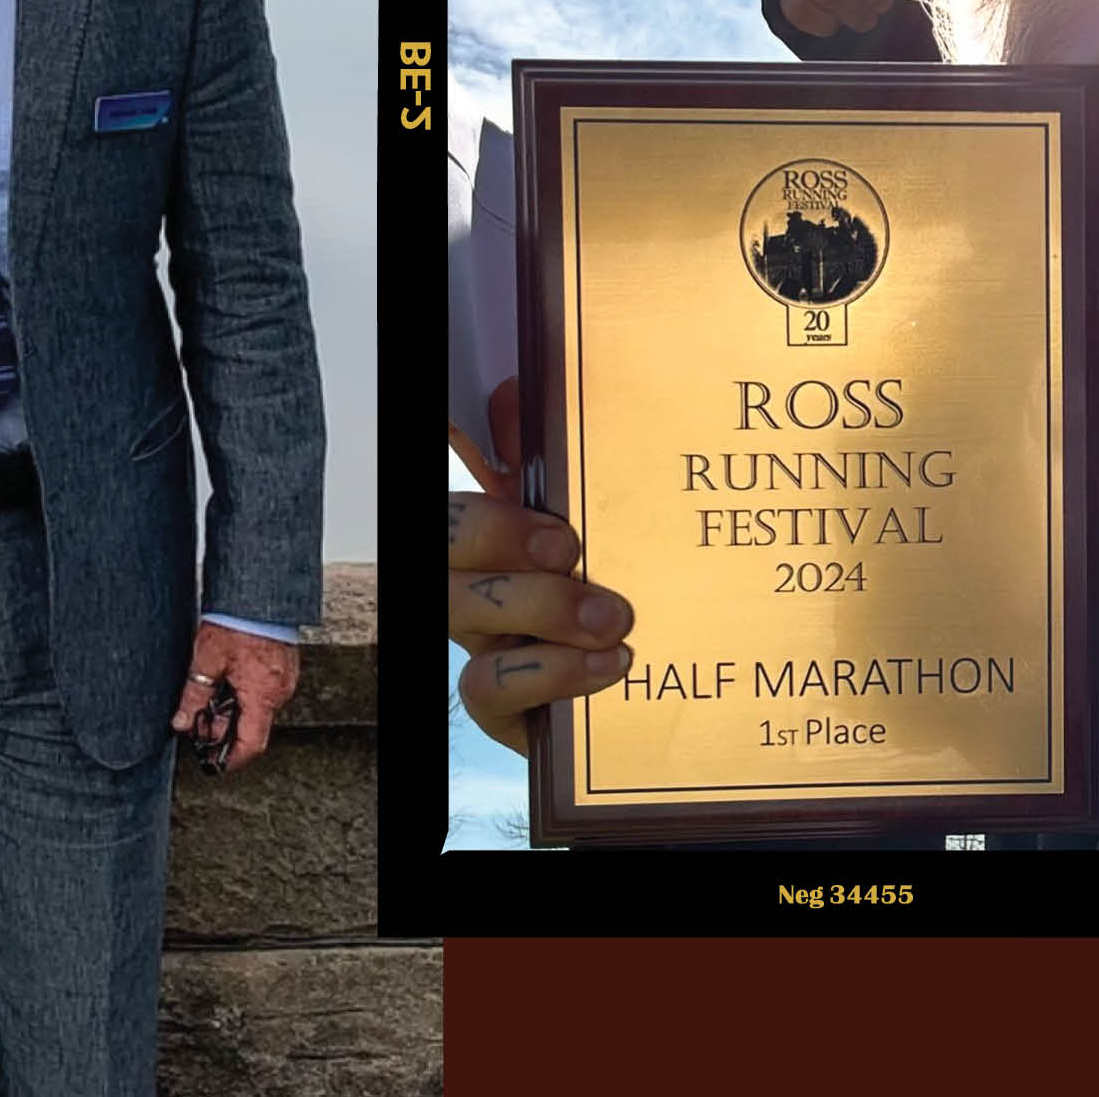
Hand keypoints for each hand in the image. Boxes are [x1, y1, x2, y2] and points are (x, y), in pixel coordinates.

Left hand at [171, 621, 297, 775]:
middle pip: (252, 728)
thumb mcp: (206, 661)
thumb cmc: (236, 621)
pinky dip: (243, 696)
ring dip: (232, 710)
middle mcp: (279, 692)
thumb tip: (182, 723)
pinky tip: (225, 680)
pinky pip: (263, 694)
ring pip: (256, 711)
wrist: (259, 592)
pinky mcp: (283, 669)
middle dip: (223, 730)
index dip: (231, 760)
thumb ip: (193, 696)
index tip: (213, 764)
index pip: (251, 745)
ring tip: (207, 693)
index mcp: (263, 695)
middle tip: (197, 720)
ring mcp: (284, 681)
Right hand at [450, 377, 634, 755]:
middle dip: (499, 540)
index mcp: (492, 534)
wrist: (657, 684)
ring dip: (536, 608)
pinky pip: (485, 688)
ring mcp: (480, 644)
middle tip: (570, 550)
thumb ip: (555, 462)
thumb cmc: (613, 586)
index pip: (454, 506)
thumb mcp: (594, 519)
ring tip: (611, 619)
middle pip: (441, 550)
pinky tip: (608, 665)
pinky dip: (549, 674)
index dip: (482, 504)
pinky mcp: (498, 707)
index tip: (542, 509)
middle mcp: (471, 583)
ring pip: (460, 614)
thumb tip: (516, 391)